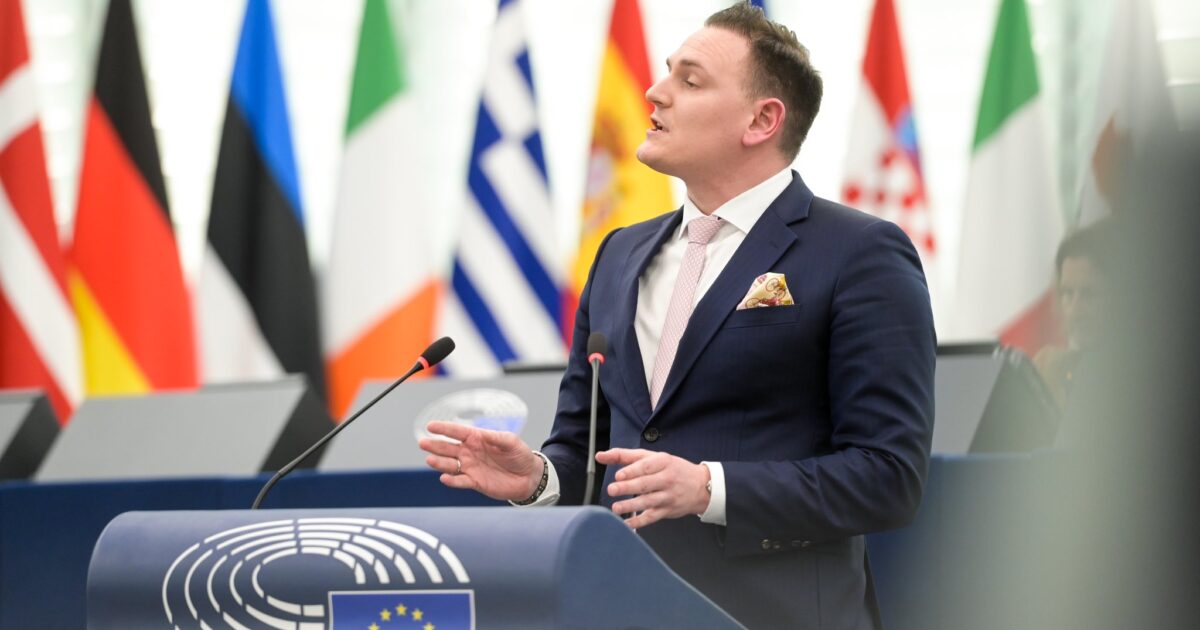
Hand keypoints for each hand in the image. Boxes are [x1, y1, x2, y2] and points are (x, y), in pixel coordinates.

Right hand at [418, 421, 542, 501]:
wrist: (529, 477)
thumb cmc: (520, 455)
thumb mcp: (511, 441)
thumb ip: (496, 437)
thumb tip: (482, 434)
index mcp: (478, 438)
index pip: (457, 432)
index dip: (444, 429)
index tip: (430, 426)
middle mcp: (470, 452)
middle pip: (448, 448)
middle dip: (435, 445)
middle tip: (422, 442)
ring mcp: (471, 467)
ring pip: (450, 464)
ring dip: (439, 463)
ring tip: (430, 460)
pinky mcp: (475, 482)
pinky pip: (460, 481)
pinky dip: (452, 480)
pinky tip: (444, 478)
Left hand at [596, 448, 710, 528]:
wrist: (702, 486)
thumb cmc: (673, 469)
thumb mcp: (653, 457)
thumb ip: (625, 456)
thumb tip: (601, 456)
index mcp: (663, 462)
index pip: (646, 466)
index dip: (632, 471)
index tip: (618, 475)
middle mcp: (667, 479)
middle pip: (646, 484)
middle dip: (628, 487)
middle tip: (612, 489)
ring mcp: (668, 496)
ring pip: (649, 502)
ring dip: (631, 505)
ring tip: (616, 507)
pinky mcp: (668, 511)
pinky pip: (653, 517)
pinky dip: (640, 521)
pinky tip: (627, 523)